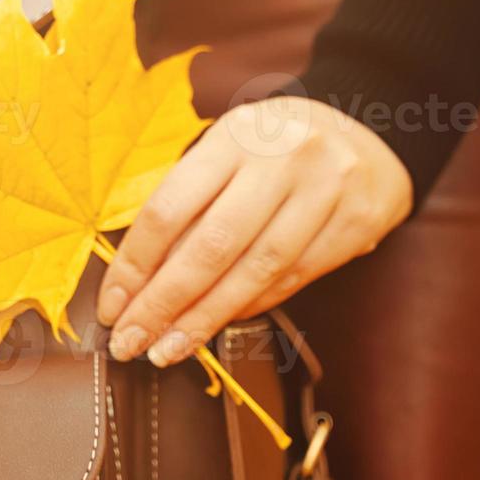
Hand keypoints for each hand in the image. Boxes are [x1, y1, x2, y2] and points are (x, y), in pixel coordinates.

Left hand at [96, 97, 413, 365]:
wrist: (368, 130)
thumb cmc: (274, 145)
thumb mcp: (227, 148)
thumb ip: (189, 201)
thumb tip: (137, 279)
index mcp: (235, 134)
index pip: (171, 208)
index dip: (134, 265)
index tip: (111, 306)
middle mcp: (283, 158)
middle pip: (212, 247)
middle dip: (164, 304)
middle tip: (131, 342)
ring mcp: (327, 190)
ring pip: (256, 271)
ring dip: (205, 318)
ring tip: (168, 349)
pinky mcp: (357, 222)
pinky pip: (294, 278)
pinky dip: (251, 306)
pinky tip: (218, 324)